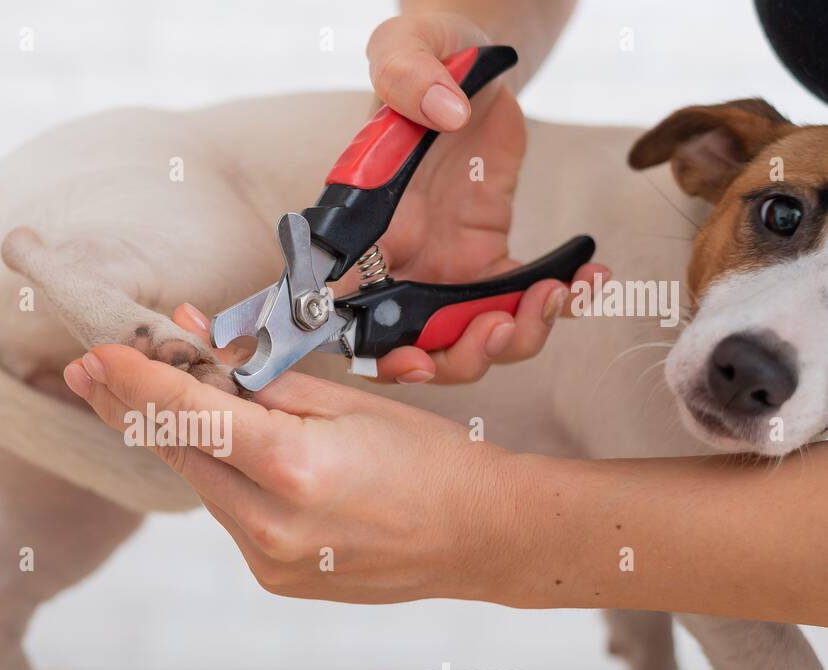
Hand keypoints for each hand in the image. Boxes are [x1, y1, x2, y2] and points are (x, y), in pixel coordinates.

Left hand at [63, 342, 520, 603]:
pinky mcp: (273, 578)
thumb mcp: (346, 402)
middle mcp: (269, 526)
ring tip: (133, 395)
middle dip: (128, 407)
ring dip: (171, 438)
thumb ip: (257, 376)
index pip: (188, 414)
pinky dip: (216, 474)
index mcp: (291, 470)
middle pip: (177, 453)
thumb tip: (191, 337)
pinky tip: (213, 444)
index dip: (134, 378)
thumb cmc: (428, 460)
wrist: (480, 538)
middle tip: (85, 368)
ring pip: (200, 484)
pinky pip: (228, 513)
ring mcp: (268, 562)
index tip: (97, 350)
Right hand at [349, 12, 607, 383]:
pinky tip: (589, 275)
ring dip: (516, 337)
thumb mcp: (407, 45)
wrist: (474, 62)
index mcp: (360, 227)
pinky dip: (561, 305)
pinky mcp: (490, 260)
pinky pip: (521, 304)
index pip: (346, 310)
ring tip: (558, 292)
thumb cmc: (429, 53)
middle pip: (414, 345)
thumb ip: (407, 75)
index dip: (374, 349)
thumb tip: (442, 114)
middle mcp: (398, 260)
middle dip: (458, 356)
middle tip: (502, 328)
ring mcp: (445, 267)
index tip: (416, 357)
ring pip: (469, 340)